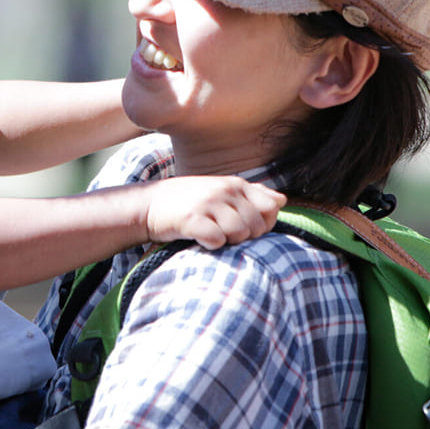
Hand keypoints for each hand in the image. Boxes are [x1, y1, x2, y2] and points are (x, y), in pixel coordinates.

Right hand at [143, 176, 284, 249]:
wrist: (148, 204)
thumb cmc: (188, 200)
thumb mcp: (220, 190)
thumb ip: (252, 194)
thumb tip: (281, 200)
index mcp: (235, 184)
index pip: (271, 208)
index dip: (263, 223)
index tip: (244, 226)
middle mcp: (224, 191)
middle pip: (257, 226)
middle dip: (245, 236)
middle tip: (223, 232)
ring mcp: (208, 204)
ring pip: (240, 233)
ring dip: (228, 241)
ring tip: (211, 234)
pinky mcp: (192, 219)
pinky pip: (217, 239)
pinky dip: (211, 244)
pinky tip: (199, 238)